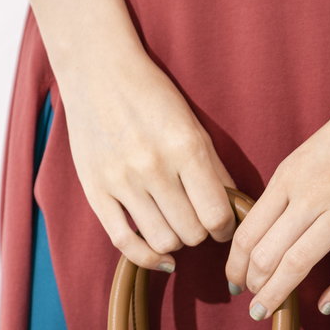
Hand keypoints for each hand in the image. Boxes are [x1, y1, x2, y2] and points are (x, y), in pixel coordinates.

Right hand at [59, 52, 237, 271]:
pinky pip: (124, 242)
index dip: (225, 228)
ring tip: (176, 226)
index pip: (216, 214)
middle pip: (191, 232)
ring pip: (163, 241)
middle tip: (197, 221)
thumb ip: (214, 168)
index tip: (222, 226)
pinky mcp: (96, 191)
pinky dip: (147, 257)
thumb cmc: (151, 96)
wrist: (97, 71)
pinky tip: (161, 257)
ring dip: (176, 241)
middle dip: (200, 233)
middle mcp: (153, 167)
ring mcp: (121, 181)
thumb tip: (234, 211)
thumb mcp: (192, 124)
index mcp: (185, 147)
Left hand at [224, 56, 329, 318]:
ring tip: (268, 311)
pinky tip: (327, 306)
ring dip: (277, 295)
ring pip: (298, 264)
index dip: (236, 266)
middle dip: (253, 286)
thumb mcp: (310, 152)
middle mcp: (312, 193)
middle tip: (252, 303)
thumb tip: (272, 228)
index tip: (235, 282)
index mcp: (289, 176)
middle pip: (265, 255)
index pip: (247, 233)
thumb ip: (291, 190)